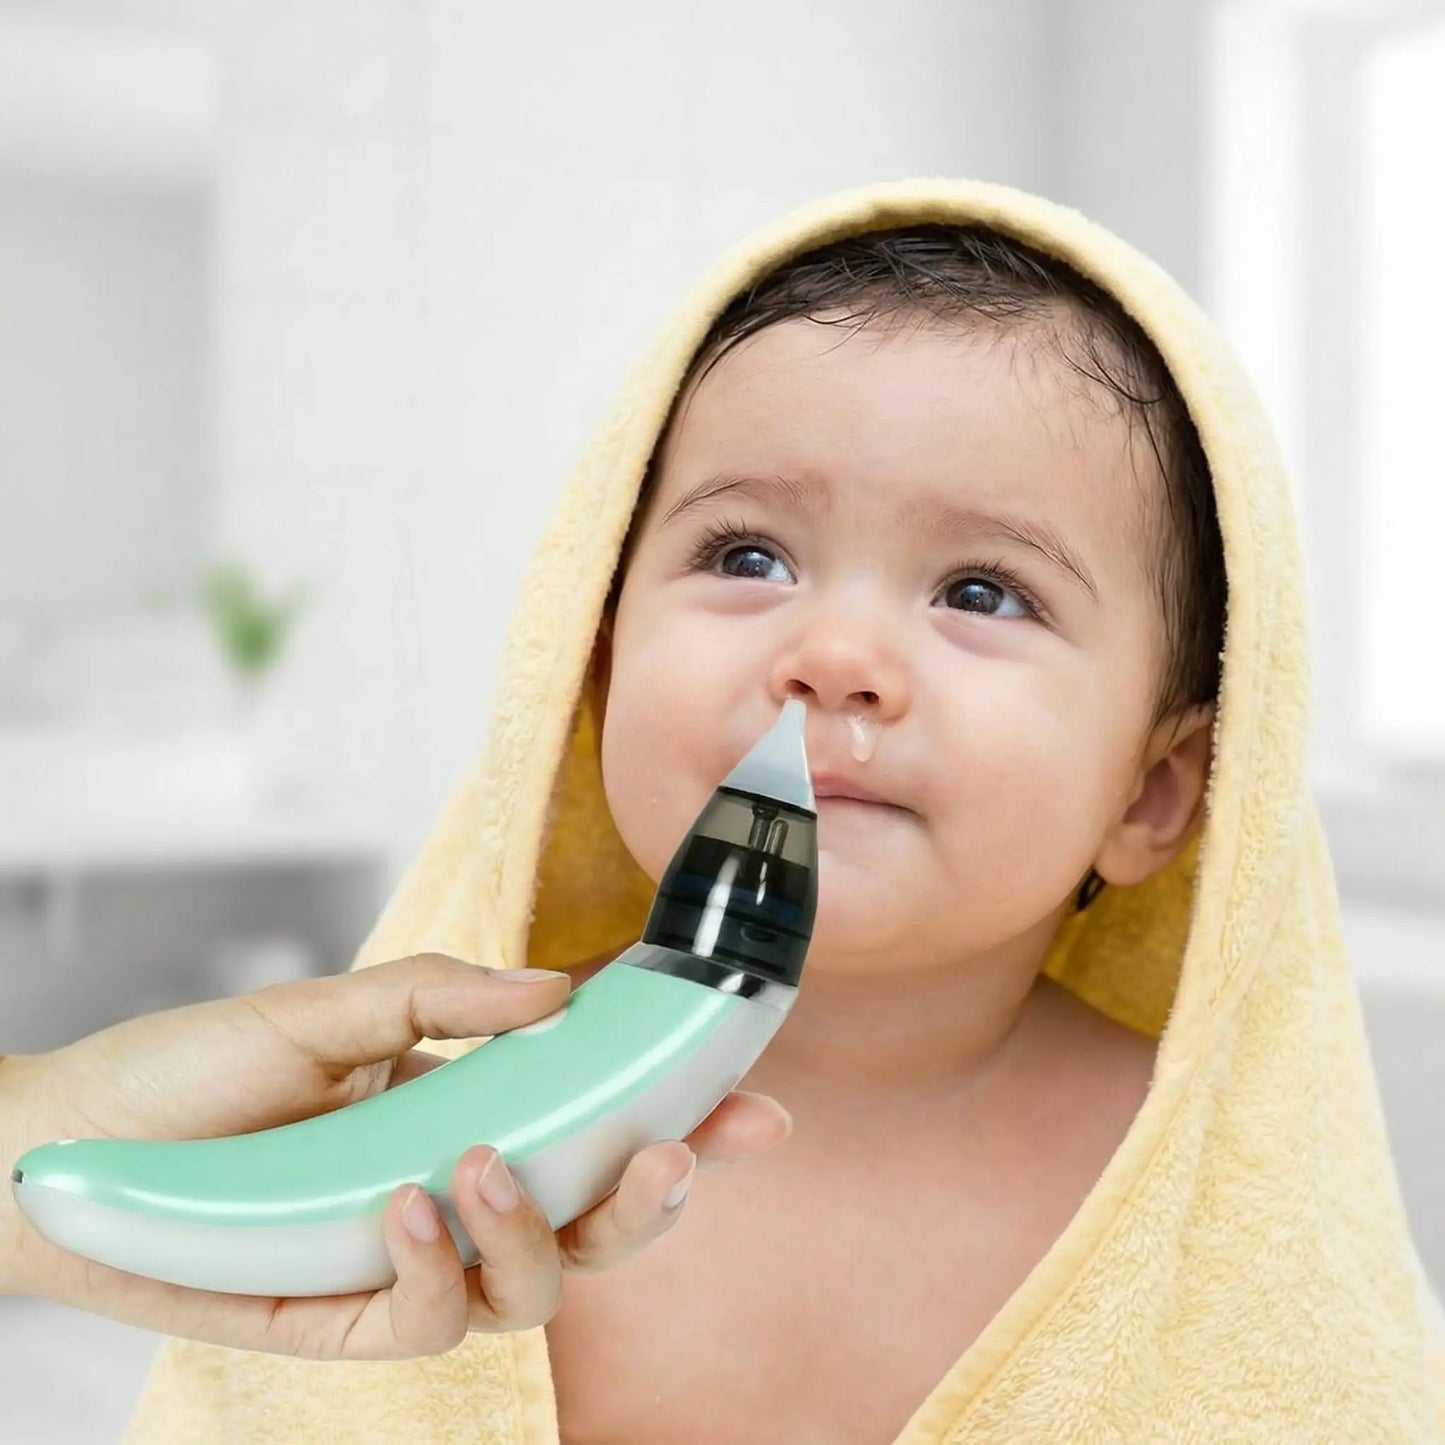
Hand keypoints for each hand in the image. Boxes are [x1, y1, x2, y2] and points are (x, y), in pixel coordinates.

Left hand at [1, 952, 791, 1358]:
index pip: (602, 1125)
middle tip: (666, 1151)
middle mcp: (458, 1196)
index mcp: (473, 1115)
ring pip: (532, 1290)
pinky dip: (432, 1267)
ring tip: (485, 1162)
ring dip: (536, 1231)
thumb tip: (559, 989)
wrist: (73, 1143)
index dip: (689, 1119)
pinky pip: (425, 1320)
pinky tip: (405, 1203)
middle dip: (656, 1198)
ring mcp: (409, 1264)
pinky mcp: (348, 1319)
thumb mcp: (329, 1008)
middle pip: (598, 1228)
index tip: (754, 1096)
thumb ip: (443, 994)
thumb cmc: (197, 1070)